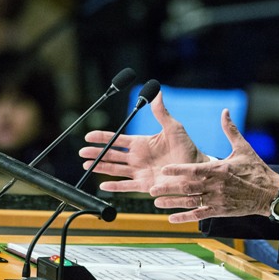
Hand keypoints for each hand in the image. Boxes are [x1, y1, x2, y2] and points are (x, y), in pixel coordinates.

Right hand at [79, 91, 207, 193]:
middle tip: (82, 152)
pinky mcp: (145, 185)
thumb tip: (157, 93)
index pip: (117, 139)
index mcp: (141, 143)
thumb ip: (162, 113)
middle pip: (111, 155)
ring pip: (115, 169)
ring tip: (86, 166)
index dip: (103, 138)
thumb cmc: (186, 147)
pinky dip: (115, 187)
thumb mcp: (174, 128)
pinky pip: (127, 186)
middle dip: (96, 153)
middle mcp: (137, 158)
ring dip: (100, 168)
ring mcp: (140, 172)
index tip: (88, 136)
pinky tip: (103, 186)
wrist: (196, 169)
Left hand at [149, 108, 278, 222]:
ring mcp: (217, 199)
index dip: (177, 170)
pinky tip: (172, 218)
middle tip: (152, 189)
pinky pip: (200, 215)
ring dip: (173, 203)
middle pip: (188, 187)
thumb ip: (230, 130)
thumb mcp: (243, 148)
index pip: (194, 169)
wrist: (270, 193)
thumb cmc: (256, 170)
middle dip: (169, 188)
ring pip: (191, 202)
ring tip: (157, 203)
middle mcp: (216, 185)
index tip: (163, 170)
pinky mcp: (220, 211)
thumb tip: (224, 111)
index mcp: (219, 169)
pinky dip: (185, 217)